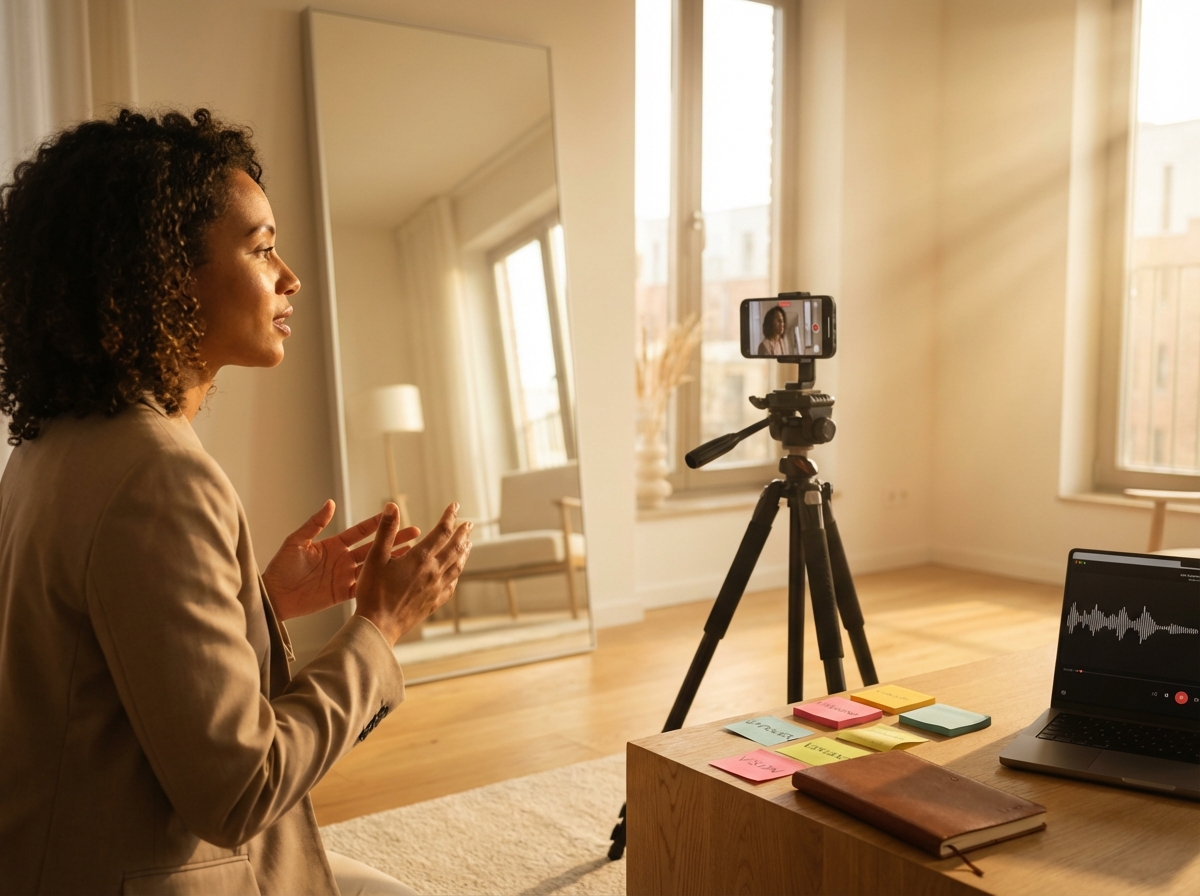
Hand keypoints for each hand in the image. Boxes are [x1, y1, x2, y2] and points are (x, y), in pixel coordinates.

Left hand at [262, 499, 418, 620]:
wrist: (274, 596)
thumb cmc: (281, 567)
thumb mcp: (296, 542)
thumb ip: (314, 524)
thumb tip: (330, 503)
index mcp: (334, 545)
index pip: (360, 532)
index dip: (377, 524)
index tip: (393, 515)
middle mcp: (343, 559)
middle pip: (374, 547)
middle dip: (394, 540)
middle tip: (415, 533)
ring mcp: (345, 576)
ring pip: (374, 567)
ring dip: (392, 560)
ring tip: (412, 554)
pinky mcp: (343, 593)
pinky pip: (365, 587)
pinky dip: (380, 582)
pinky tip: (395, 578)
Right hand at [354, 502, 472, 645]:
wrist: (379, 625)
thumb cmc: (373, 591)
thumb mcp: (375, 557)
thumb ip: (385, 530)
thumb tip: (391, 506)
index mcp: (421, 558)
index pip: (442, 531)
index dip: (450, 516)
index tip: (455, 506)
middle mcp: (433, 571)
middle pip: (455, 547)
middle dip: (463, 533)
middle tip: (469, 524)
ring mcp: (436, 588)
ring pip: (457, 566)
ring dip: (464, 552)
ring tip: (468, 544)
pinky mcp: (434, 602)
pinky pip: (451, 585)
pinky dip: (456, 574)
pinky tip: (455, 573)